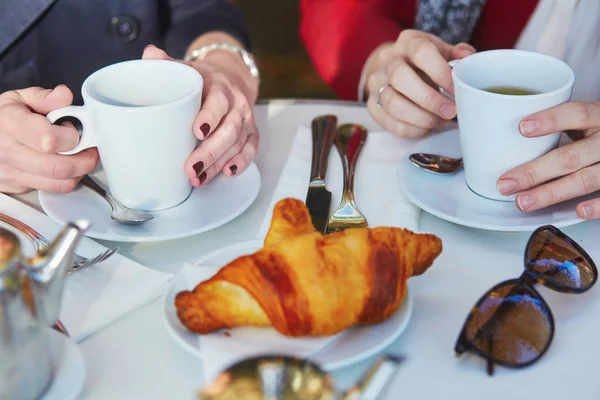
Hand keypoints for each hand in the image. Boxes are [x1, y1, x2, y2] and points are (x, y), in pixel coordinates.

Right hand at [0, 85, 98, 192]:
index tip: (74, 131)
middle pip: (60, 167)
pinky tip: (62, 166)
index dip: (71, 137)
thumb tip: (65, 96)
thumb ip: (45, 98)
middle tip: (89, 150)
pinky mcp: (16, 186)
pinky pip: (51, 189)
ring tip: (78, 158)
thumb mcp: (19, 99)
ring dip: (78, 172)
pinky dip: (65, 180)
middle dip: (85, 160)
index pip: (49, 140)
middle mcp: (9, 152)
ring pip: (60, 183)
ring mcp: (11, 173)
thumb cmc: (3, 118)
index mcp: (11, 124)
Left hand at [142, 45, 258, 186]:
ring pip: (237, 144)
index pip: (218, 102)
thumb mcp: (187, 67)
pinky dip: (241, 162)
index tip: (197, 132)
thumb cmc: (203, 78)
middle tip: (191, 168)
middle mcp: (236, 103)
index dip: (210, 117)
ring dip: (219, 163)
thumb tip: (149, 54)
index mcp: (220, 85)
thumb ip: (167, 63)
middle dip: (210, 152)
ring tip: (198, 178)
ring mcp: (246, 119)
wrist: (232, 76)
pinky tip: (227, 172)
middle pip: (229, 130)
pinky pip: (250, 149)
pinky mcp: (252, 132)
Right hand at [365, 30, 474, 137]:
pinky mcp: (372, 106)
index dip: (440, 72)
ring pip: (393, 104)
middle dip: (429, 99)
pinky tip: (425, 127)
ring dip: (421, 117)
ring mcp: (376, 84)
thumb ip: (456, 54)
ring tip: (439, 121)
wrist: (390, 68)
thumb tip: (469, 58)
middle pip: (400, 78)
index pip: (421, 52)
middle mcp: (387, 61)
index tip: (456, 89)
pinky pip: (390, 123)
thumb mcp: (440, 51)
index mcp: (408, 42)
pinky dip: (412, 129)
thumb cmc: (422, 62)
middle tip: (450, 111)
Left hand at [497, 101, 599, 218]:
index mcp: (599, 117)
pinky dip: (597, 206)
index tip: (521, 128)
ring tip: (524, 202)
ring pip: (586, 179)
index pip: (577, 114)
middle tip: (506, 183)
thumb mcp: (586, 120)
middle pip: (571, 157)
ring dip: (551, 193)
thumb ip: (562, 125)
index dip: (551, 120)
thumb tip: (511, 137)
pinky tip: (577, 210)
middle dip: (534, 172)